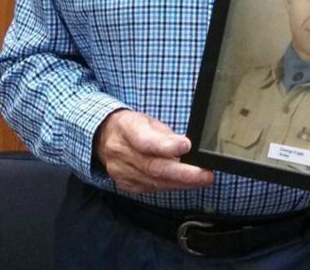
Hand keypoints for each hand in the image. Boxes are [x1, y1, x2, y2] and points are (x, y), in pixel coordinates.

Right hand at [95, 109, 213, 194]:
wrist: (104, 137)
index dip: (167, 146)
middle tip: (205, 174)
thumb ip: (165, 135)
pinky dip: (170, 186)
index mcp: (126, 128)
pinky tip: (184, 183)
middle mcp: (120, 152)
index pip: (146, 141)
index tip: (187, 146)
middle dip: (183, 173)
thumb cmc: (131, 126)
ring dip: (181, 182)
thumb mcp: (147, 120)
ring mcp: (121, 171)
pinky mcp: (125, 184)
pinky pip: (151, 188)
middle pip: (153, 167)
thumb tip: (187, 147)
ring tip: (202, 179)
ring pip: (154, 181)